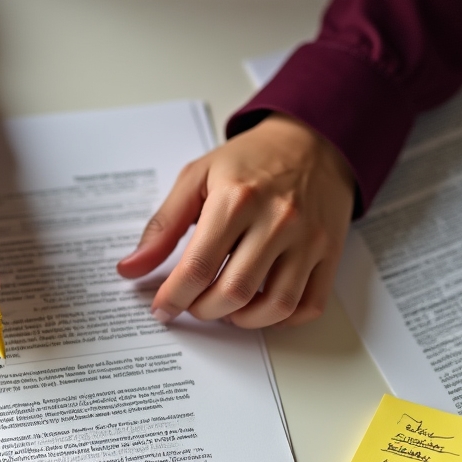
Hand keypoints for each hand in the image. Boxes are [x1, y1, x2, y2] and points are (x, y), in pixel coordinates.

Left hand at [117, 114, 354, 327]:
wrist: (312, 140)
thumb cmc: (249, 161)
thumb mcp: (196, 179)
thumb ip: (162, 227)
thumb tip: (130, 269)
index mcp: (236, 199)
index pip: (198, 268)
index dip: (174, 298)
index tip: (162, 309)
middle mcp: (277, 220)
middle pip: (233, 293)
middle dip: (203, 310)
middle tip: (193, 303)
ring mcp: (309, 238)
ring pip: (274, 306)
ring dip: (242, 320)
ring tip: (225, 308)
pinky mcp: (330, 251)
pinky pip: (309, 305)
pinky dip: (281, 319)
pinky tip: (260, 307)